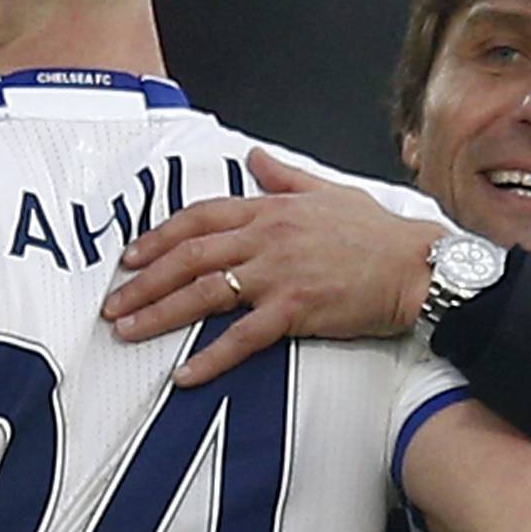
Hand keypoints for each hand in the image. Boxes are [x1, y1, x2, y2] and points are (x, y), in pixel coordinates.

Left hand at [100, 148, 443, 385]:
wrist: (417, 265)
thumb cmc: (380, 233)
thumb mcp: (329, 191)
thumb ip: (285, 177)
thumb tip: (255, 156)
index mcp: (271, 210)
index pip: (200, 219)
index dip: (159, 238)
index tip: (131, 258)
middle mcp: (266, 240)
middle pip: (189, 257)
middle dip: (144, 281)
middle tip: (113, 303)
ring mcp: (278, 275)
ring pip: (204, 294)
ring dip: (160, 315)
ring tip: (128, 332)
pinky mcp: (296, 310)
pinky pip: (243, 338)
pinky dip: (211, 358)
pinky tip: (185, 375)